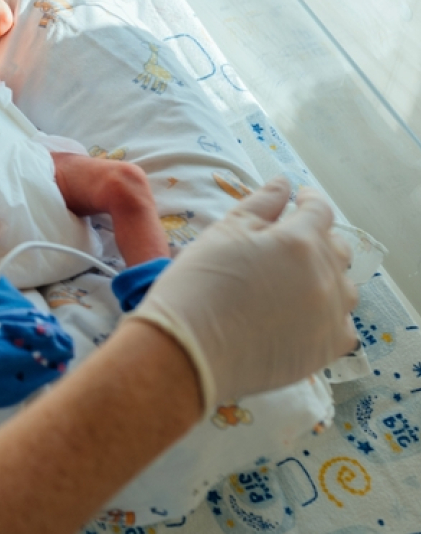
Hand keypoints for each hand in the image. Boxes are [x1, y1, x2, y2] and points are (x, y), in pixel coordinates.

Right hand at [127, 177, 358, 413]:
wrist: (188, 350)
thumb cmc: (198, 284)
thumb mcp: (224, 232)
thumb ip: (261, 203)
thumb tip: (283, 183)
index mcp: (299, 241)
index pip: (319, 210)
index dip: (308, 200)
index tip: (298, 199)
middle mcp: (325, 276)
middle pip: (337, 248)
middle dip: (318, 238)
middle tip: (291, 242)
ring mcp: (330, 315)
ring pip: (344, 286)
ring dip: (326, 277)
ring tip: (296, 281)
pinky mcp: (326, 350)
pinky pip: (342, 325)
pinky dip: (328, 315)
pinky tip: (303, 315)